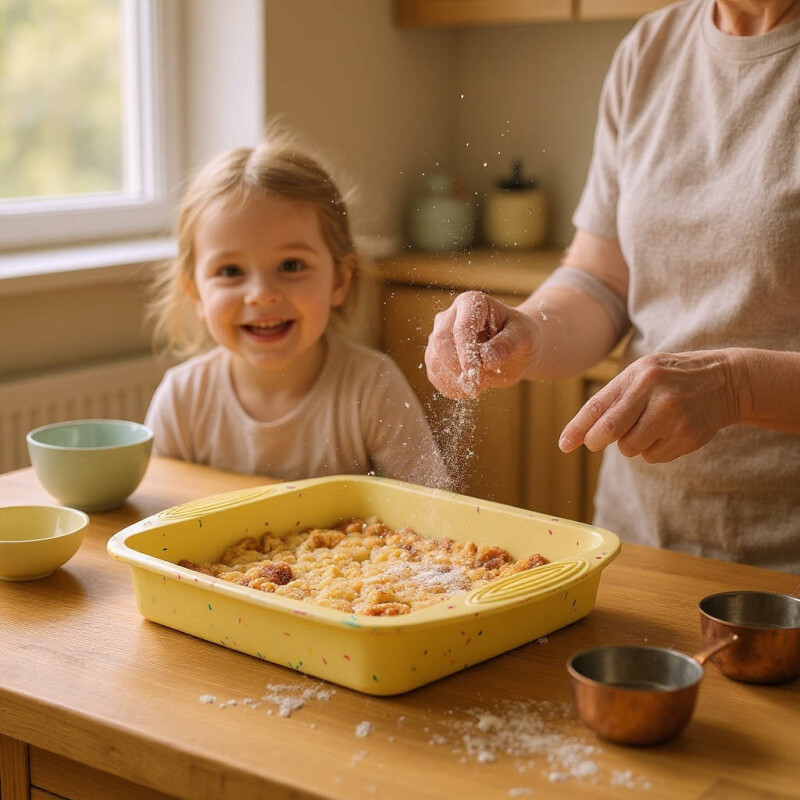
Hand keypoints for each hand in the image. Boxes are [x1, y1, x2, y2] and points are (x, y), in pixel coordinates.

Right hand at [424, 291, 539, 398]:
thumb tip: (484, 360)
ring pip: (433, 361)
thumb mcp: (524, 337)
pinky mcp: (437, 356)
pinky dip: (451, 388)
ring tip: (479, 387)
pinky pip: (435, 375)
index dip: (466, 353)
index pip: (462, 328)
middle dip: (456, 369)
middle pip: (440, 343)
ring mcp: (440, 336)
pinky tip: (470, 388)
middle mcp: (450, 316)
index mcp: (471, 303)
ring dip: (454, 381)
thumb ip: (506, 345)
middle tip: (476, 387)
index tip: (474, 374)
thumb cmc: (521, 337)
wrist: (517, 349)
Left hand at [558, 350, 740, 462]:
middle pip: (611, 430)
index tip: (564, 445)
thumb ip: (614, 399)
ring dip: (631, 444)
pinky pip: (653, 456)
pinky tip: (667, 432)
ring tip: (648, 425)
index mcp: (639, 375)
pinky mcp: (688, 435)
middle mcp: (656, 393)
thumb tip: (584, 433)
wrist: (725, 381)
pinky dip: (653, 449)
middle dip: (597, 440)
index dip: (577, 428)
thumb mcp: (643, 375)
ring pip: (630, 447)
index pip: (599, 406)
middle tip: (594, 443)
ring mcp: (674, 415)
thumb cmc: (670, 379)